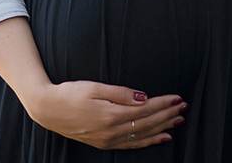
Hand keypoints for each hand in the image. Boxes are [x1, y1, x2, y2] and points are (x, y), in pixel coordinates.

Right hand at [21, 80, 186, 149]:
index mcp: (111, 114)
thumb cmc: (69, 93)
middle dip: (167, 114)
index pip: (145, 109)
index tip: (177, 97)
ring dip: (163, 128)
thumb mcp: (94, 87)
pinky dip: (149, 142)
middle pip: (147, 123)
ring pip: (143, 135)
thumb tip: (143, 97)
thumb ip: (120, 93)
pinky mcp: (104, 143)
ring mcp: (109, 140)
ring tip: (178, 121)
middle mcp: (112, 131)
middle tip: (184, 107)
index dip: (163, 103)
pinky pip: (133, 145)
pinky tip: (161, 138)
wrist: (48, 109)